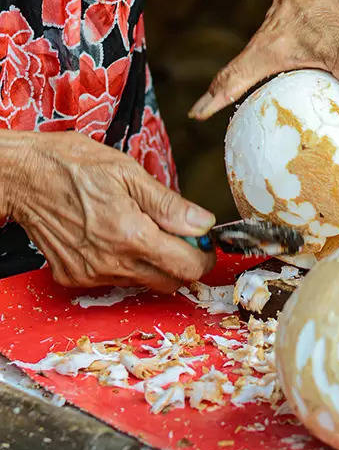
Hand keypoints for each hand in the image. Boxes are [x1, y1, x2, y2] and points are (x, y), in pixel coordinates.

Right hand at [1, 131, 215, 290]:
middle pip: (169, 283)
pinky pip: (112, 280)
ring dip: (150, 263)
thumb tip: (203, 224)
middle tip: (176, 236)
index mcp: (131, 234)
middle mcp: (112, 262)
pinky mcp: (73, 277)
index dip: (204, 257)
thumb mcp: (129, 173)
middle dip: (181, 263)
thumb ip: (169, 204)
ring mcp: (90, 274)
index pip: (187, 267)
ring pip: (141, 282)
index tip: (203, 244)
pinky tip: (110, 237)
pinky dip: (121, 264)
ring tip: (137, 229)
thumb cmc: (73, 166)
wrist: (23, 176)